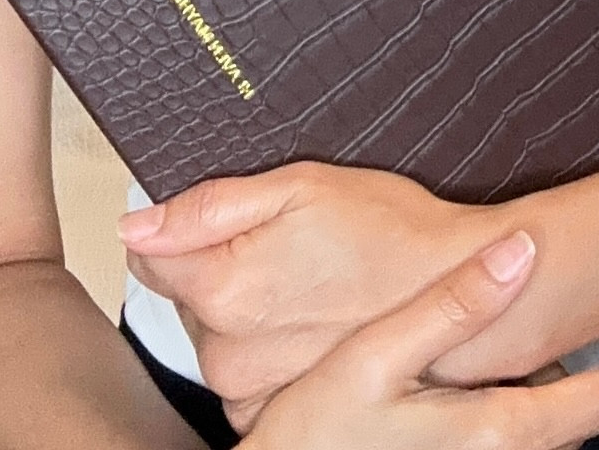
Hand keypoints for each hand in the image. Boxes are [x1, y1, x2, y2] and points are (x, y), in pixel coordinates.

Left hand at [120, 162, 509, 430]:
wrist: (459, 291)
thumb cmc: (391, 234)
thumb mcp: (300, 188)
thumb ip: (208, 207)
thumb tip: (139, 222)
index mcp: (226, 288)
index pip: (149, 254)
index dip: (185, 228)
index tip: (226, 222)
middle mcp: (230, 353)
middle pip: (186, 296)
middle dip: (220, 267)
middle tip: (287, 247)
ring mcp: (255, 389)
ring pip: (215, 334)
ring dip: (245, 309)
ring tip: (308, 283)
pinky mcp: (280, 410)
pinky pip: (245, 371)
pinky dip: (268, 346)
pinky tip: (311, 319)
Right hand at [242, 231, 598, 449]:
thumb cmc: (317, 431)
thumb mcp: (378, 354)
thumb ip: (453, 303)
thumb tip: (523, 249)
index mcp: (498, 430)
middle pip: (590, 415)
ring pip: (556, 426)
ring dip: (579, 381)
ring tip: (580, 325)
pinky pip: (521, 432)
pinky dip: (541, 398)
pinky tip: (512, 362)